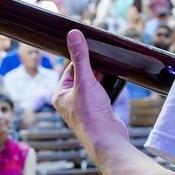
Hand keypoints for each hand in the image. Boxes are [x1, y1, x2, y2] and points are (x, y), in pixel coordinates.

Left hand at [53, 30, 128, 155]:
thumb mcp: (85, 80)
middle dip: (94, 69)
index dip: (82, 60)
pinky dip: (108, 87)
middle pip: (83, 76)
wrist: (107, 139)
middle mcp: (70, 101)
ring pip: (93, 84)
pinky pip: (102, 93)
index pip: (70, 69)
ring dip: (101, 78)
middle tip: (103, 63)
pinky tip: (114, 83)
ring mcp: (84, 107)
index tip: (93, 51)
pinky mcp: (98, 111)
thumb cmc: (91, 114)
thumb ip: (80, 57)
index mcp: (60, 95)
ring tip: (108, 73)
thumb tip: (73, 34)